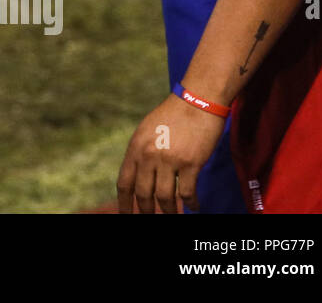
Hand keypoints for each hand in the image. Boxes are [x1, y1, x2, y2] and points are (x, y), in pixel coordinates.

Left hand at [116, 94, 225, 213]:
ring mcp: (169, 160)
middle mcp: (148, 155)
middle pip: (143, 194)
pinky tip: (194, 206)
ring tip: (173, 216)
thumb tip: (138, 175)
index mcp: (135, 148)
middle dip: (146, 211)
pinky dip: (191, 203)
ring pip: (165, 198)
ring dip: (169, 211)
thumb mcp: (147, 131)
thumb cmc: (172, 115)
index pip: (124, 183)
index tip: (125, 215)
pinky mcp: (190, 163)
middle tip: (149, 219)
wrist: (196, 101)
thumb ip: (141, 153)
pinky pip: (187, 192)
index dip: (124, 203)